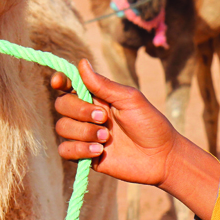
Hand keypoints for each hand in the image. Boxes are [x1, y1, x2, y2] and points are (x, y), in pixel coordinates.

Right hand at [52, 59, 219, 219]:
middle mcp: (88, 113)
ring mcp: (85, 134)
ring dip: (83, 132)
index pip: (70, 85)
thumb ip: (103, 85)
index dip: (60, 81)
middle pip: (62, 104)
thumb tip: (82, 62)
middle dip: (79, 110)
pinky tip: (99, 151)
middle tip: (104, 118)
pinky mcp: (85, 155)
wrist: (160, 156)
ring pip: (62, 127)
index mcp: (98, 96)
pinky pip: (65, 150)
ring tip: (106, 138)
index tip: (58, 82)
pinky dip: (79, 149)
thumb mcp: (129, 99)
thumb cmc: (149, 123)